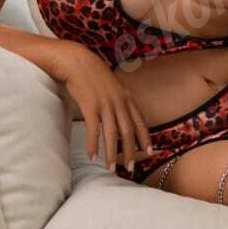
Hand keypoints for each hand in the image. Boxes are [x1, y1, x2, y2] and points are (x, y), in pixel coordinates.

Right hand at [50, 43, 153, 173]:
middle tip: (130, 168)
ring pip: (111, 134)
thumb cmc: (93, 74)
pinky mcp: (89, 106)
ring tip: (110, 168)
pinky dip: (93, 145)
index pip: (140, 121)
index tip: (150, 152)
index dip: (145, 138)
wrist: (77, 60)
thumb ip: (119, 100)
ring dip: (111, 153)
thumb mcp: (113, 86)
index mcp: (126, 97)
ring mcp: (104, 104)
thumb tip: (122, 115)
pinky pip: (93, 130)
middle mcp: (118, 102)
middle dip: (130, 151)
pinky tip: (93, 156)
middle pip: (128, 132)